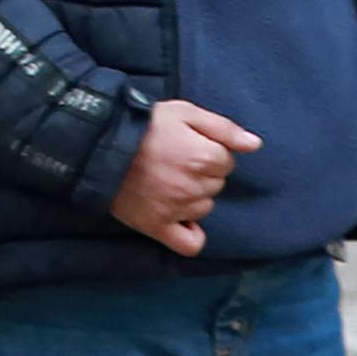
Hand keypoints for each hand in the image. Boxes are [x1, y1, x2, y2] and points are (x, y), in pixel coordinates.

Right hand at [108, 99, 259, 255]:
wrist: (101, 145)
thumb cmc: (145, 125)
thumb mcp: (185, 112)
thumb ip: (224, 128)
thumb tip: (255, 145)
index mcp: (204, 158)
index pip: (227, 162)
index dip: (210, 150)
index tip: (189, 145)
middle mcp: (194, 187)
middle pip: (216, 185)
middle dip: (202, 172)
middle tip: (175, 160)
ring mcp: (176, 210)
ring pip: (204, 208)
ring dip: (193, 197)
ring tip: (167, 181)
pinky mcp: (158, 226)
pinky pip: (189, 243)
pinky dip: (190, 233)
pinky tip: (181, 220)